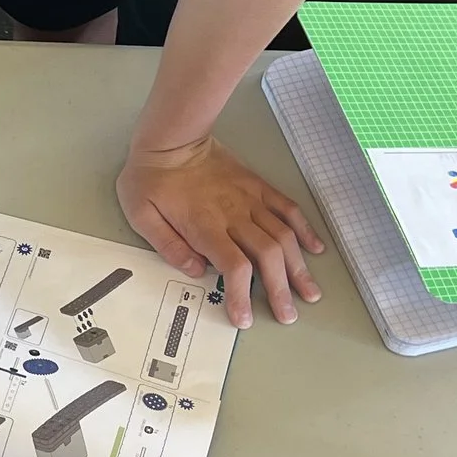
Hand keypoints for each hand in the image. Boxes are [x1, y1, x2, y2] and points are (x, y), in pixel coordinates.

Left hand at [118, 134, 324, 327]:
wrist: (171, 138)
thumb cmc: (151, 177)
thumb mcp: (141, 215)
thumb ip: (168, 246)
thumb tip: (195, 271)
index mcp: (205, 225)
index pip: (234, 266)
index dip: (243, 296)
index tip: (245, 319)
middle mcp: (235, 214)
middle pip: (267, 256)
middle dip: (280, 289)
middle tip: (288, 315)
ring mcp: (251, 200)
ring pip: (283, 236)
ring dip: (299, 267)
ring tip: (310, 292)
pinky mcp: (258, 187)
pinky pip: (288, 208)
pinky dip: (304, 230)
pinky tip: (314, 249)